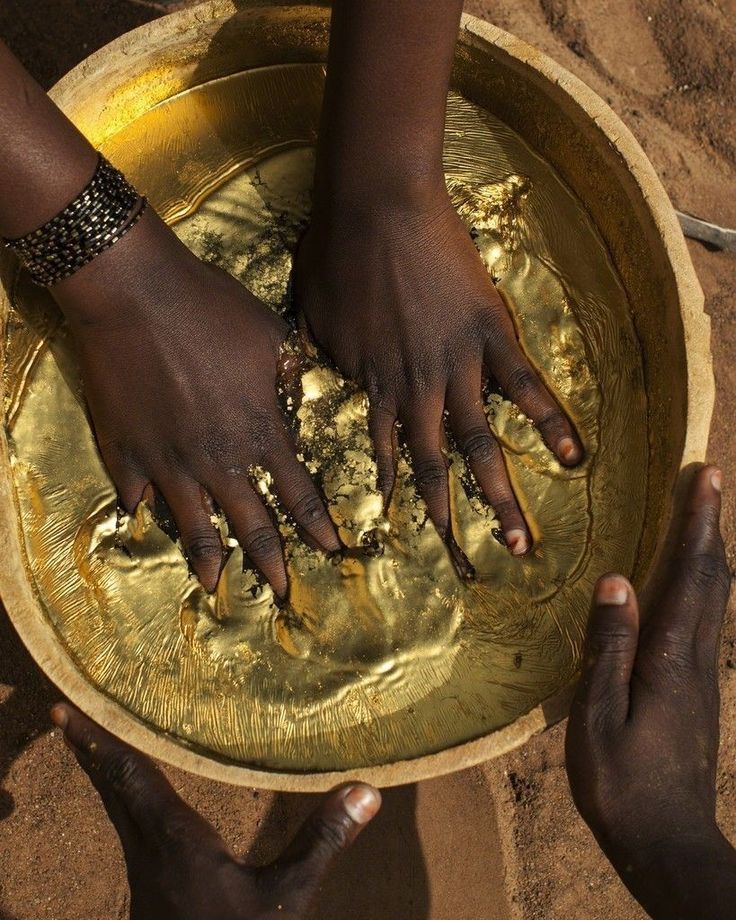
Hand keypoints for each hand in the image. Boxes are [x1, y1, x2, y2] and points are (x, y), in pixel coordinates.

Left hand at [51, 703, 380, 919]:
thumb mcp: (286, 897)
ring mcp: (143, 868)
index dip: (98, 740)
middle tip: (68, 710)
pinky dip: (122, 794)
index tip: (66, 709)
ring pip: (115, 806)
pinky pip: (128, 823)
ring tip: (99, 740)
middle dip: (91, 746)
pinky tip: (137, 796)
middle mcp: (147, 847)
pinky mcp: (151, 882)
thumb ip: (321, 841)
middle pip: (111, 786)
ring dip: (105, 769)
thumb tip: (364, 790)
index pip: (128, 776)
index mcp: (173, 838)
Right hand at [53, 210, 339, 597]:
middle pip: (251, 524)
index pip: (298, 494)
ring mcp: (170, 460)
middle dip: (271, 561)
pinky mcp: (126, 450)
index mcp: (260, 432)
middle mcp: (220, 459)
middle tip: (282, 590)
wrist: (138, 294)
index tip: (331, 549)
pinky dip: (140, 508)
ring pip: (195, 524)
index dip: (316, 525)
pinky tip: (142, 520)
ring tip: (215, 587)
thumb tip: (306, 384)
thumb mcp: (272, 335)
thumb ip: (291, 371)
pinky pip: (135, 491)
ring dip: (208, 558)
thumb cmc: (212, 307)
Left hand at [295, 187, 581, 561]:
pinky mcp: (491, 332)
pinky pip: (525, 384)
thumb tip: (313, 372)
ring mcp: (458, 363)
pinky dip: (548, 421)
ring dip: (499, 494)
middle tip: (469, 561)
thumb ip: (317, 353)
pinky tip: (571, 456)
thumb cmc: (333, 252)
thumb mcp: (308, 313)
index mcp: (374, 385)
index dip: (396, 493)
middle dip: (452, 517)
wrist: (374, 203)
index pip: (387, 454)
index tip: (403, 529)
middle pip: (437, 465)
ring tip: (517, 539)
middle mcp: (417, 388)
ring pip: (480, 441)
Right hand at [566, 465, 735, 918]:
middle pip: (713, 579)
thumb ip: (608, 649)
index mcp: (671, 659)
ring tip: (702, 518)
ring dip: (712, 552)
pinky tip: (690, 584)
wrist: (668, 842)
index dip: (698, 524)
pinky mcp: (699, 691)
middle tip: (707, 480)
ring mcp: (704, 676)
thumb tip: (616, 582)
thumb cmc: (621, 784)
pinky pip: (707, 620)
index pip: (689, 576)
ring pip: (716, 599)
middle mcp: (697, 659)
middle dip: (711, 526)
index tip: (703, 476)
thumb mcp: (597, 718)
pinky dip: (704, 584)